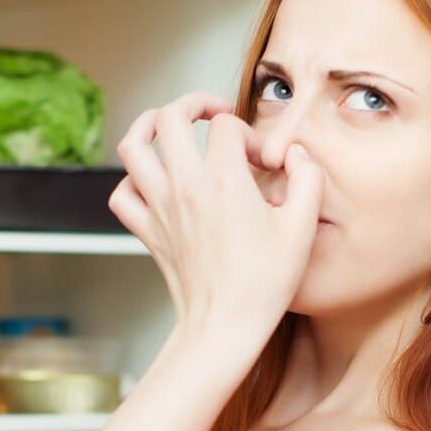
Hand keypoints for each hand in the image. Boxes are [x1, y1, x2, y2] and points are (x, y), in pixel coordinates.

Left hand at [109, 92, 324, 346]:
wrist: (223, 327)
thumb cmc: (263, 284)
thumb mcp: (301, 229)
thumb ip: (307, 179)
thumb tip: (297, 155)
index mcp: (224, 181)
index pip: (227, 127)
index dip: (249, 135)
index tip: (263, 162)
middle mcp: (184, 187)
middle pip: (169, 117)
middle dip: (193, 104)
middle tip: (212, 114)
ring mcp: (160, 207)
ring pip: (133, 146)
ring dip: (148, 126)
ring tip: (167, 124)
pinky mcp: (147, 231)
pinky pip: (122, 192)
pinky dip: (132, 179)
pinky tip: (153, 180)